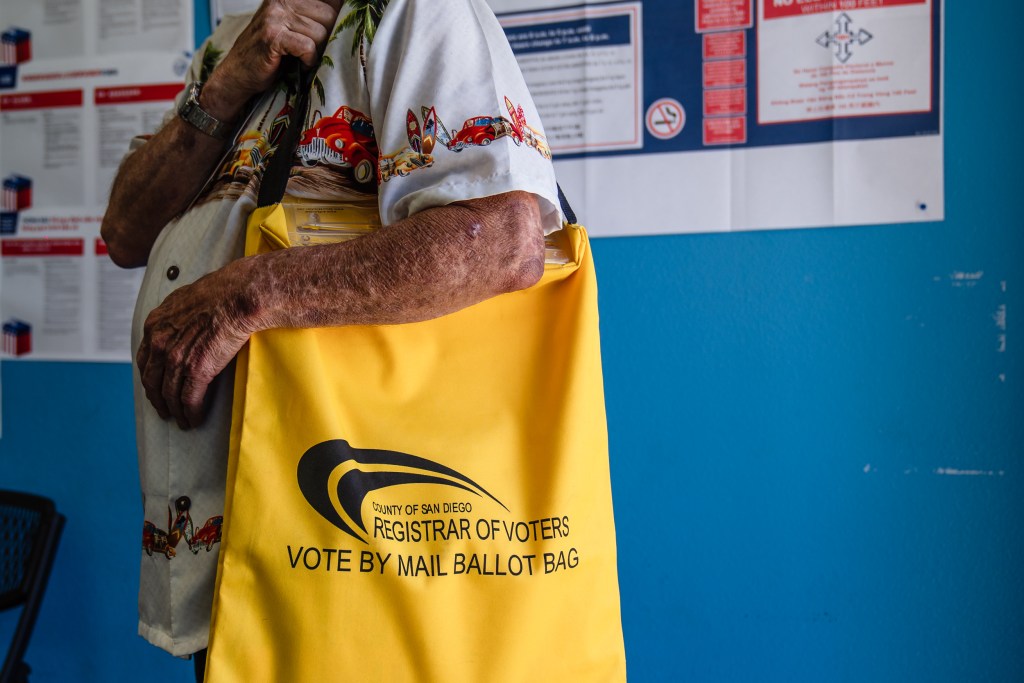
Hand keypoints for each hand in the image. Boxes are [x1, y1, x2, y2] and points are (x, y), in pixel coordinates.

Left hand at [137, 262, 258, 429]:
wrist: (238, 297)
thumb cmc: (222, 293)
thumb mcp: (187, 298)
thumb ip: (179, 315)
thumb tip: (186, 321)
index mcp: (155, 325)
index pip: (145, 359)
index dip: (150, 377)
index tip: (155, 386)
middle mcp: (159, 343)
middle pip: (152, 381)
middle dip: (157, 399)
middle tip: (164, 410)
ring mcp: (176, 359)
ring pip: (169, 394)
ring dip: (175, 411)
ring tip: (182, 420)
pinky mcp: (195, 371)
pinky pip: (189, 400)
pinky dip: (191, 413)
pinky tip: (194, 419)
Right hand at [201, 0, 342, 119]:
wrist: (239, 73)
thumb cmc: (271, 53)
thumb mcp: (294, 26)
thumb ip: (315, 16)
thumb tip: (350, 13)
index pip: (330, 0)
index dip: (338, 16)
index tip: (332, 33)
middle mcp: (282, 0)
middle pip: (329, 15)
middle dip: (328, 37)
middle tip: (314, 50)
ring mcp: (276, 16)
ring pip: (320, 32)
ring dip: (317, 51)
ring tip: (303, 57)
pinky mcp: (273, 35)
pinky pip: (308, 46)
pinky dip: (308, 59)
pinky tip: (300, 63)